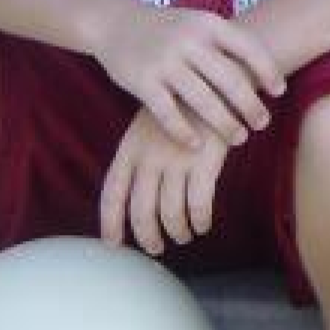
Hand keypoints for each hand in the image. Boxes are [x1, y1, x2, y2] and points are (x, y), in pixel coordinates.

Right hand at [92, 4, 284, 147]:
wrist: (115, 22)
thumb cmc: (169, 30)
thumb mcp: (198, 25)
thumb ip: (226, 45)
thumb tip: (267, 73)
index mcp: (208, 25)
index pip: (248, 48)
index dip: (267, 70)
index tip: (279, 92)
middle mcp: (188, 41)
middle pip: (229, 79)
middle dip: (250, 105)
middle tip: (263, 124)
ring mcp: (164, 61)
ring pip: (203, 100)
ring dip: (224, 123)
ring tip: (240, 138)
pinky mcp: (142, 81)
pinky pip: (168, 113)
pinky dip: (183, 132)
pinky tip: (196, 146)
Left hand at [99, 107, 232, 254]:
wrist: (219, 80)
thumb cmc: (186, 106)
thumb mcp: (151, 126)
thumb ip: (142, 157)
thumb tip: (140, 195)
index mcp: (130, 148)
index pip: (112, 194)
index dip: (110, 223)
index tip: (114, 244)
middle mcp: (149, 157)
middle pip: (141, 211)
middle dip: (148, 236)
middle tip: (157, 248)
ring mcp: (176, 161)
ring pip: (171, 213)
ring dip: (179, 231)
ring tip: (186, 236)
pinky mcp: (204, 163)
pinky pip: (199, 205)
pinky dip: (200, 220)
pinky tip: (204, 224)